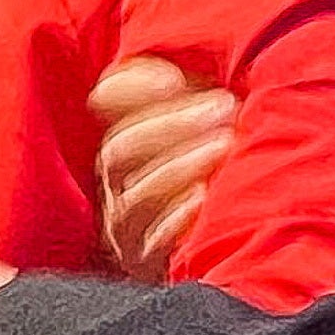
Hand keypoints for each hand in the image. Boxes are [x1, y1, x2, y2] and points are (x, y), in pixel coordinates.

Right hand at [89, 55, 241, 278]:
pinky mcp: (147, 267)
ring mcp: (125, 230)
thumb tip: (178, 67)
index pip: (108, 104)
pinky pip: (153, 243)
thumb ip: (188, 94)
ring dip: (180, 165)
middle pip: (120, 150)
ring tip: (225, 144)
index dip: (134, 89)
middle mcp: (114, 186)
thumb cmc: (218, 173)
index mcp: (123, 142)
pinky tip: (205, 198)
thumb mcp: (203, 127)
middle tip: (224, 106)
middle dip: (172, 124)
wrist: (224, 257)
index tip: (174, 77)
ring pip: (136, 194)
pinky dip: (178, 217)